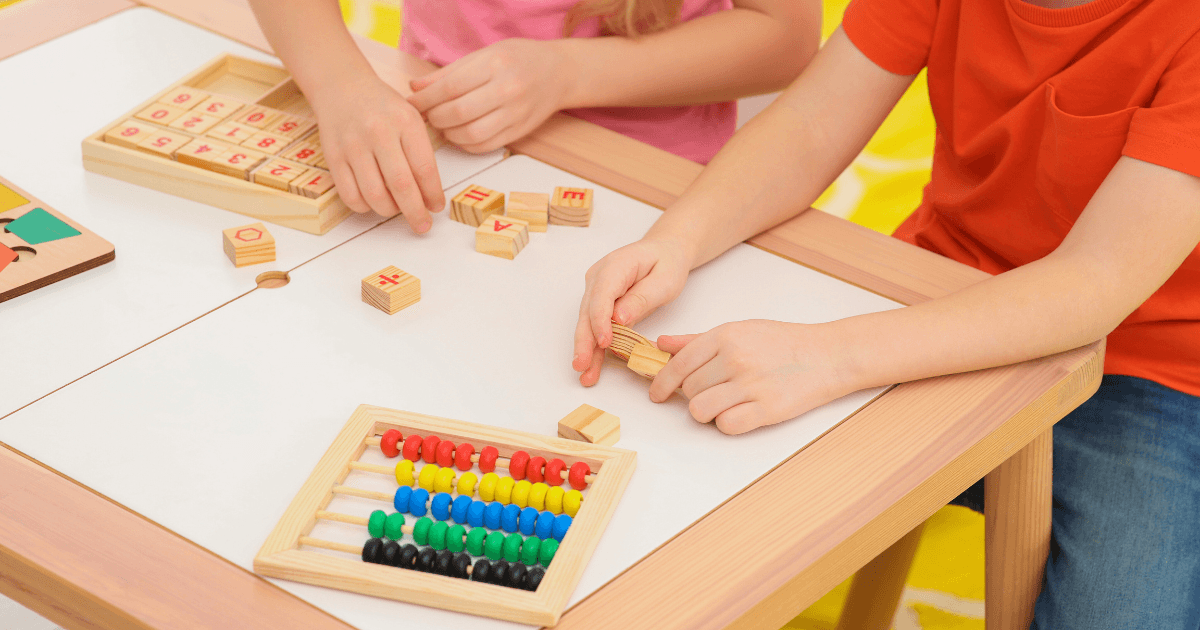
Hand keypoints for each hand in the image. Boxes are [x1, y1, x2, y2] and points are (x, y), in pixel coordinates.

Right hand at [307, 72, 443, 231]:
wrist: (342, 87)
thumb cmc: (383, 107)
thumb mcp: (410, 118)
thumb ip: (421, 152)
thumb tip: (430, 197)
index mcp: (405, 122)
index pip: (424, 168)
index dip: (432, 194)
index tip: (436, 207)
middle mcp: (379, 132)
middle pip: (401, 185)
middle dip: (415, 212)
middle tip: (422, 225)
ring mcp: (353, 145)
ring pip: (374, 195)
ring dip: (389, 211)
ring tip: (396, 209)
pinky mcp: (333, 156)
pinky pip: (350, 195)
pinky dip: (364, 207)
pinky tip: (372, 201)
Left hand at [408, 39, 576, 152]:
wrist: (558, 72)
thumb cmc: (518, 59)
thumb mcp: (483, 55)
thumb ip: (448, 73)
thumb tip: (415, 88)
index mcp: (495, 64)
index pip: (450, 87)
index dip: (425, 99)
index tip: (413, 103)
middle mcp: (507, 89)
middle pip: (458, 112)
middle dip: (435, 117)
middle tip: (429, 115)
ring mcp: (516, 113)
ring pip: (471, 134)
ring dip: (449, 133)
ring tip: (444, 125)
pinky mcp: (520, 131)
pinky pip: (486, 146)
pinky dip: (466, 144)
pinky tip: (461, 134)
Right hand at [572, 238, 692, 386]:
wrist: (664, 251)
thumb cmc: (667, 263)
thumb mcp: (665, 280)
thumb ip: (642, 298)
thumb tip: (618, 319)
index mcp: (616, 265)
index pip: (602, 294)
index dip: (600, 320)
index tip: (604, 342)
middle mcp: (598, 276)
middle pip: (588, 311)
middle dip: (585, 340)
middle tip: (582, 365)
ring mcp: (595, 289)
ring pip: (587, 321)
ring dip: (586, 348)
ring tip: (584, 373)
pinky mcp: (598, 302)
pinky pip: (594, 325)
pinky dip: (594, 346)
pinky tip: (591, 366)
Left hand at [651, 320, 858, 434]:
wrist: (827, 354)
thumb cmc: (783, 342)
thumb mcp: (739, 330)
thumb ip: (697, 340)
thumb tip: (662, 344)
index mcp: (725, 336)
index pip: (678, 364)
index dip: (662, 382)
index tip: (657, 394)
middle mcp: (735, 358)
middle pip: (689, 390)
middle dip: (693, 396)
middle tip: (711, 393)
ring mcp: (751, 384)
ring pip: (701, 410)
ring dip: (706, 412)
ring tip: (723, 404)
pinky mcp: (767, 409)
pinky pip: (727, 425)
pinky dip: (727, 424)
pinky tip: (739, 413)